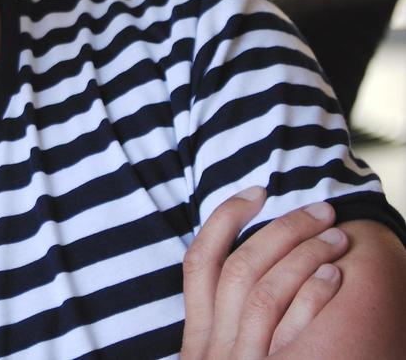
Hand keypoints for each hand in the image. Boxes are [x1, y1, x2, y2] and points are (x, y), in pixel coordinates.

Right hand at [182, 188, 349, 358]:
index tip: (257, 192)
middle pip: (239, 269)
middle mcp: (215, 347)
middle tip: (320, 211)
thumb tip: (250, 270)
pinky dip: (314, 295)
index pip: (199, 262)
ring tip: (336, 238)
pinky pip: (294, 328)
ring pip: (266, 292)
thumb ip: (225, 325)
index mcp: (199, 337)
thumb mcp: (220, 359)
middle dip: (282, 230)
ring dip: (305, 255)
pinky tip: (335, 274)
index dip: (225, 219)